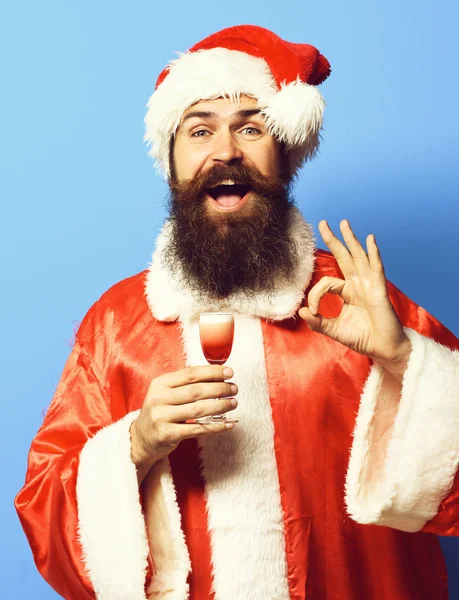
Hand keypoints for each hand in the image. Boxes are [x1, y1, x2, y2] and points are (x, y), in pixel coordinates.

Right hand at [130, 365, 237, 479]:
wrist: (141, 438)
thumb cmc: (161, 411)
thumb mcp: (166, 393)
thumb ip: (186, 383)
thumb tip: (218, 373)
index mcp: (160, 383)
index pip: (191, 374)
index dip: (212, 372)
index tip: (229, 372)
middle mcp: (159, 399)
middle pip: (196, 391)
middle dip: (219, 389)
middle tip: (234, 389)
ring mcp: (161, 417)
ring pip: (198, 409)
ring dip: (220, 406)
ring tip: (233, 403)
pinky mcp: (167, 434)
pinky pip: (197, 429)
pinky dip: (215, 426)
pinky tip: (228, 423)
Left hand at [299, 220, 410, 378]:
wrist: (383, 349)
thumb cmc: (362, 338)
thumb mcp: (334, 330)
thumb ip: (317, 322)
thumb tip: (301, 311)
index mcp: (347, 292)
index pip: (326, 282)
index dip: (316, 294)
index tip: (313, 311)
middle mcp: (358, 284)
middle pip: (344, 257)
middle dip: (333, 240)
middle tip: (322, 223)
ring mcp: (369, 285)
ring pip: (358, 257)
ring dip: (351, 239)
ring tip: (343, 223)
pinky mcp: (379, 290)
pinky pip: (376, 268)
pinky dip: (373, 253)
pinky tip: (370, 239)